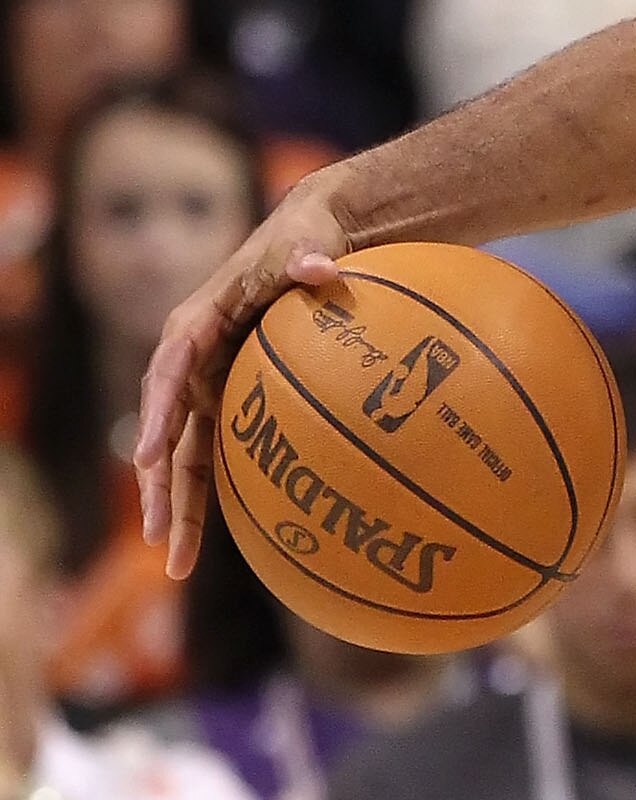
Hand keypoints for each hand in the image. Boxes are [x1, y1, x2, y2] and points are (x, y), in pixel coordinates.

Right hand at [133, 181, 350, 577]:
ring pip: (183, 453)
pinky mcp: (230, 400)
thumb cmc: (308, 238)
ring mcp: (207, 385)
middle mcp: (192, 360)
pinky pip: (215, 451)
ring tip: (176, 562)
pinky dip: (211, 491)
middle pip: (166, 429)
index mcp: (198, 323)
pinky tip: (214, 539)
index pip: (168, 369)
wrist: (315, 239)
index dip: (158, 412)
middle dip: (157, 484)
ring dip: (178, 504)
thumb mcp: (309, 240)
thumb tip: (322, 269)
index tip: (149, 452)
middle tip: (158, 534)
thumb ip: (309, 256)